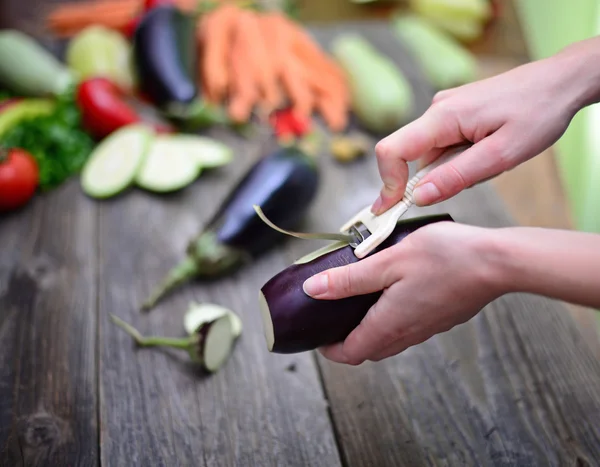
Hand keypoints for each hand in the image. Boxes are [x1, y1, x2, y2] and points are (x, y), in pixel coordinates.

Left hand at [302, 221, 504, 364]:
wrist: (497, 262)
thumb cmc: (445, 257)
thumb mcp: (387, 262)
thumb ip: (349, 279)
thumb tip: (314, 290)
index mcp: (390, 323)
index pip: (352, 353)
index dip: (330, 350)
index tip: (318, 337)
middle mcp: (409, 332)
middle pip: (370, 351)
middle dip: (348, 342)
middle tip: (334, 320)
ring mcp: (428, 327)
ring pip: (391, 340)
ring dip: (371, 332)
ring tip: (359, 305)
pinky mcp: (442, 318)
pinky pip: (410, 328)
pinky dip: (393, 321)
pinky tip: (393, 294)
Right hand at [370, 45, 595, 214]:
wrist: (562, 81)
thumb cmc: (539, 112)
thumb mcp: (500, 155)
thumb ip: (455, 177)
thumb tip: (417, 197)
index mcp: (443, 117)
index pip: (392, 151)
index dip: (387, 182)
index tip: (392, 209)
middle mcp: (437, 110)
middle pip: (411, 155)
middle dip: (432, 178)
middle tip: (475, 179)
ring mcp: (446, 109)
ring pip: (431, 153)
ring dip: (452, 168)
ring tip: (493, 159)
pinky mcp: (456, 112)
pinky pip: (444, 144)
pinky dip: (460, 157)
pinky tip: (489, 150)